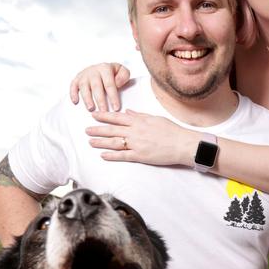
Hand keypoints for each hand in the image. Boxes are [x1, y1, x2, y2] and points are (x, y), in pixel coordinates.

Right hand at [70, 62, 130, 111]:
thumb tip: (117, 83)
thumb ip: (124, 75)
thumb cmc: (113, 73)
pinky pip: (73, 86)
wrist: (101, 67)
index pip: (110, 84)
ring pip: (84, 87)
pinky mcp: (77, 79)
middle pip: (96, 87)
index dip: (113, 97)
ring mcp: (84, 75)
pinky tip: (75, 102)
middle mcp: (93, 71)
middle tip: (104, 111)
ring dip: (87, 98)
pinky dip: (73, 93)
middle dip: (100, 100)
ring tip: (91, 109)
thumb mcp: (122, 71)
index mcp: (105, 68)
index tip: (116, 108)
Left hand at [86, 110, 201, 165]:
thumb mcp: (155, 118)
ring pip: (114, 142)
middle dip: (98, 129)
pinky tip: (103, 155)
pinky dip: (112, 156)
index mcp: (139, 121)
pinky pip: (123, 155)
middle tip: (86, 130)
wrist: (182, 144)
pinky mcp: (140, 156)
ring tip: (90, 142)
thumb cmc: (172, 131)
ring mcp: (137, 144)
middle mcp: (136, 132)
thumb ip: (140, 115)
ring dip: (101, 142)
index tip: (94, 115)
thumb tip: (128, 112)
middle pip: (112, 130)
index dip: (104, 116)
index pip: (117, 117)